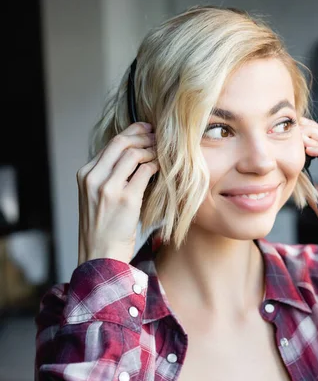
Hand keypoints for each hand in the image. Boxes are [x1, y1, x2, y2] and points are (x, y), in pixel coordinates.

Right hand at [76, 122, 157, 264]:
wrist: (100, 256)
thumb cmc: (104, 228)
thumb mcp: (98, 197)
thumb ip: (110, 175)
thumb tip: (136, 154)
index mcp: (86, 175)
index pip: (111, 143)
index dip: (133, 132)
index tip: (147, 129)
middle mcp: (93, 178)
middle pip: (122, 143)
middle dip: (144, 136)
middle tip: (160, 137)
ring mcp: (108, 188)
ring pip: (134, 154)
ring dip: (153, 150)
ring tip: (163, 153)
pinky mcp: (126, 199)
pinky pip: (146, 171)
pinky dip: (157, 166)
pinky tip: (163, 168)